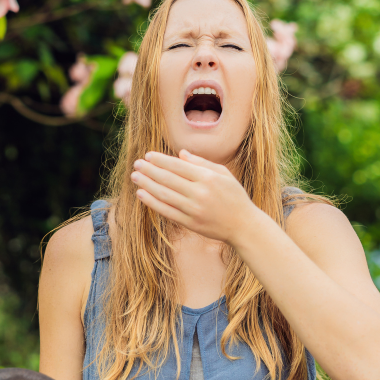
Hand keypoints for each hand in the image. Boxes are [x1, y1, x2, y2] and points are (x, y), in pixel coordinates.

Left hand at [130, 150, 257, 245]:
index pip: (178, 166)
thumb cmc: (234, 196)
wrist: (243, 226)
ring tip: (135, 176)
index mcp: (208, 177)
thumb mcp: (223, 174)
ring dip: (147, 184)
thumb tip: (180, 153)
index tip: (148, 155)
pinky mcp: (190, 223)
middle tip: (136, 164)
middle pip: (168, 179)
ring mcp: (194, 209)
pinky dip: (152, 202)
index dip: (160, 160)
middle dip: (149, 170)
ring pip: (164, 194)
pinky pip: (167, 211)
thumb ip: (201, 163)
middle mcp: (200, 193)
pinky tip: (141, 194)